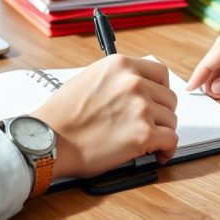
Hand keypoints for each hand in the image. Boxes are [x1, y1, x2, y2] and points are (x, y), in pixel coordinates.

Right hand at [31, 55, 178, 178]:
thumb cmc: (62, 115)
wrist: (48, 139)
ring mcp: (141, 108)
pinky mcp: (144, 134)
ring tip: (150, 141)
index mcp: (120, 65)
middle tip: (152, 124)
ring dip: (162, 131)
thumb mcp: (89, 78)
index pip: (160, 72)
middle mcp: (133, 82)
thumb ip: (116, 79)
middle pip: (168, 97)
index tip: (158, 99)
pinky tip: (159, 154)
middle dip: (161, 113)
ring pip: (171, 120)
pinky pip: (171, 141)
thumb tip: (135, 86)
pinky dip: (167, 150)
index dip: (162, 89)